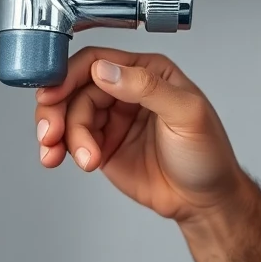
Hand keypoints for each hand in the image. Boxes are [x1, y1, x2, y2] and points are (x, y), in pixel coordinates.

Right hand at [34, 47, 248, 220]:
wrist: (205, 201)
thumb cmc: (207, 154)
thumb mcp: (186, 114)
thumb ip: (146, 87)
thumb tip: (105, 70)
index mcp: (146, 72)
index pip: (97, 60)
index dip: (69, 75)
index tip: (52, 94)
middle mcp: (125, 90)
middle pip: (74, 89)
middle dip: (58, 111)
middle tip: (53, 133)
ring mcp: (111, 119)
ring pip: (69, 115)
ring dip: (62, 136)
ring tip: (81, 158)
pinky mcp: (101, 145)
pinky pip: (70, 139)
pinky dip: (59, 149)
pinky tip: (60, 159)